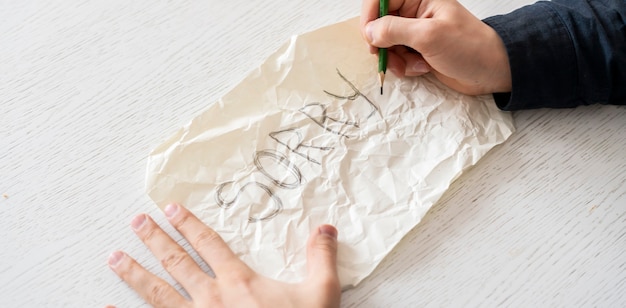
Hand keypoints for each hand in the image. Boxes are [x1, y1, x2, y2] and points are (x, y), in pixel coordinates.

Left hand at [107, 203, 340, 306]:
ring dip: (135, 274)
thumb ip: (321, 259)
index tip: (170, 208)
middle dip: (155, 240)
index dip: (189, 224)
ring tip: (114, 256)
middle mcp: (211, 299)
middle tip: (136, 222)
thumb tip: (325, 228)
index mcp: (239, 283)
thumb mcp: (321, 294)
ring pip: (158, 294)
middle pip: (177, 263)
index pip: (209, 245)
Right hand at [360, 0, 511, 94]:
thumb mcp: (429, 36)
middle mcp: (415, 12)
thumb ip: (395, 30)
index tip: (370, 38)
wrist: (491, 70)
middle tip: (389, 58)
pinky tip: (421, 68)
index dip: (370, 17)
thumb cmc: (468, 48)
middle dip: (382, 44)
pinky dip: (403, 66)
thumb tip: (369, 32)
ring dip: (395, 58)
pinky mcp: (417, 49)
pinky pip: (396, 56)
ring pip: (386, 43)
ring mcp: (415, 31)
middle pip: (379, 23)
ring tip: (413, 66)